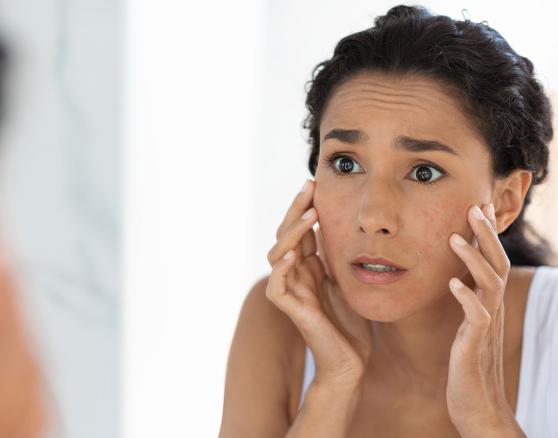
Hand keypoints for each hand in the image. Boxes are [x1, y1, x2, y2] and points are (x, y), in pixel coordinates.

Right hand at [266, 180, 370, 387]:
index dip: (303, 206)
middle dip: (295, 210)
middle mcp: (296, 275)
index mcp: (308, 267)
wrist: (350, 362)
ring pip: (277, 255)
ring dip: (292, 233)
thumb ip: (340, 255)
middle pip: (285, 235)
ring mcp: (292, 292)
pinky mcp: (293, 312)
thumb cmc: (351, 324)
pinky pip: (277, 287)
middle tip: (309, 187)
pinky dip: (281, 270)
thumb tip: (342, 222)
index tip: (314, 183)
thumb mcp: (349, 279)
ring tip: (310, 215)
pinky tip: (293, 255)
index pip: (299, 230)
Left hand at [446, 204, 523, 436]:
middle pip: (496, 265)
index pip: (492, 262)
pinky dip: (466, 298)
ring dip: (473, 259)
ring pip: (489, 285)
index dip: (486, 236)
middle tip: (474, 206)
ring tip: (455, 237)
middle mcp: (490, 311)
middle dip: (486, 235)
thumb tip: (456, 279)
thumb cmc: (468, 369)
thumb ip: (466, 304)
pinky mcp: (474, 346)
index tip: (477, 207)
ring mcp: (484, 328)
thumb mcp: (467, 329)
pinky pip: (475, 317)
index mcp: (487, 305)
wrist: (478, 409)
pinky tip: (452, 283)